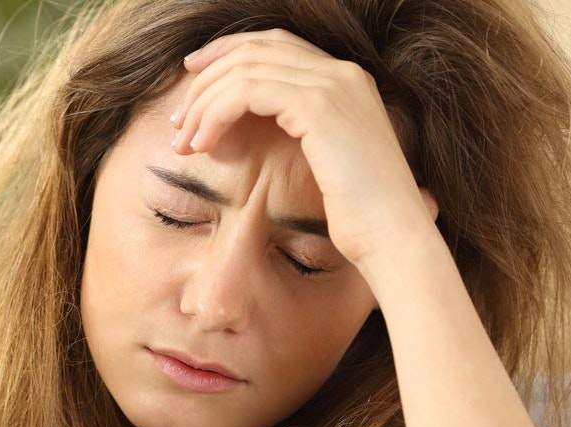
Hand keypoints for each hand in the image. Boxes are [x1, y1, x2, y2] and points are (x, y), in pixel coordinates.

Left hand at [169, 29, 439, 268]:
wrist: (393, 237)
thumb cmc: (359, 217)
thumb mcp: (327, 163)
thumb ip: (298, 134)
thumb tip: (246, 129)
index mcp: (347, 81)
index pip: (276, 44)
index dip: (228, 53)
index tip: (193, 78)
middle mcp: (343, 73)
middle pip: (256, 48)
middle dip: (207, 79)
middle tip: (178, 121)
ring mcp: (334, 85)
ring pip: (246, 69)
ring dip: (204, 103)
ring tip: (183, 142)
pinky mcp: (319, 106)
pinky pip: (248, 91)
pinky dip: (216, 113)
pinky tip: (204, 144)